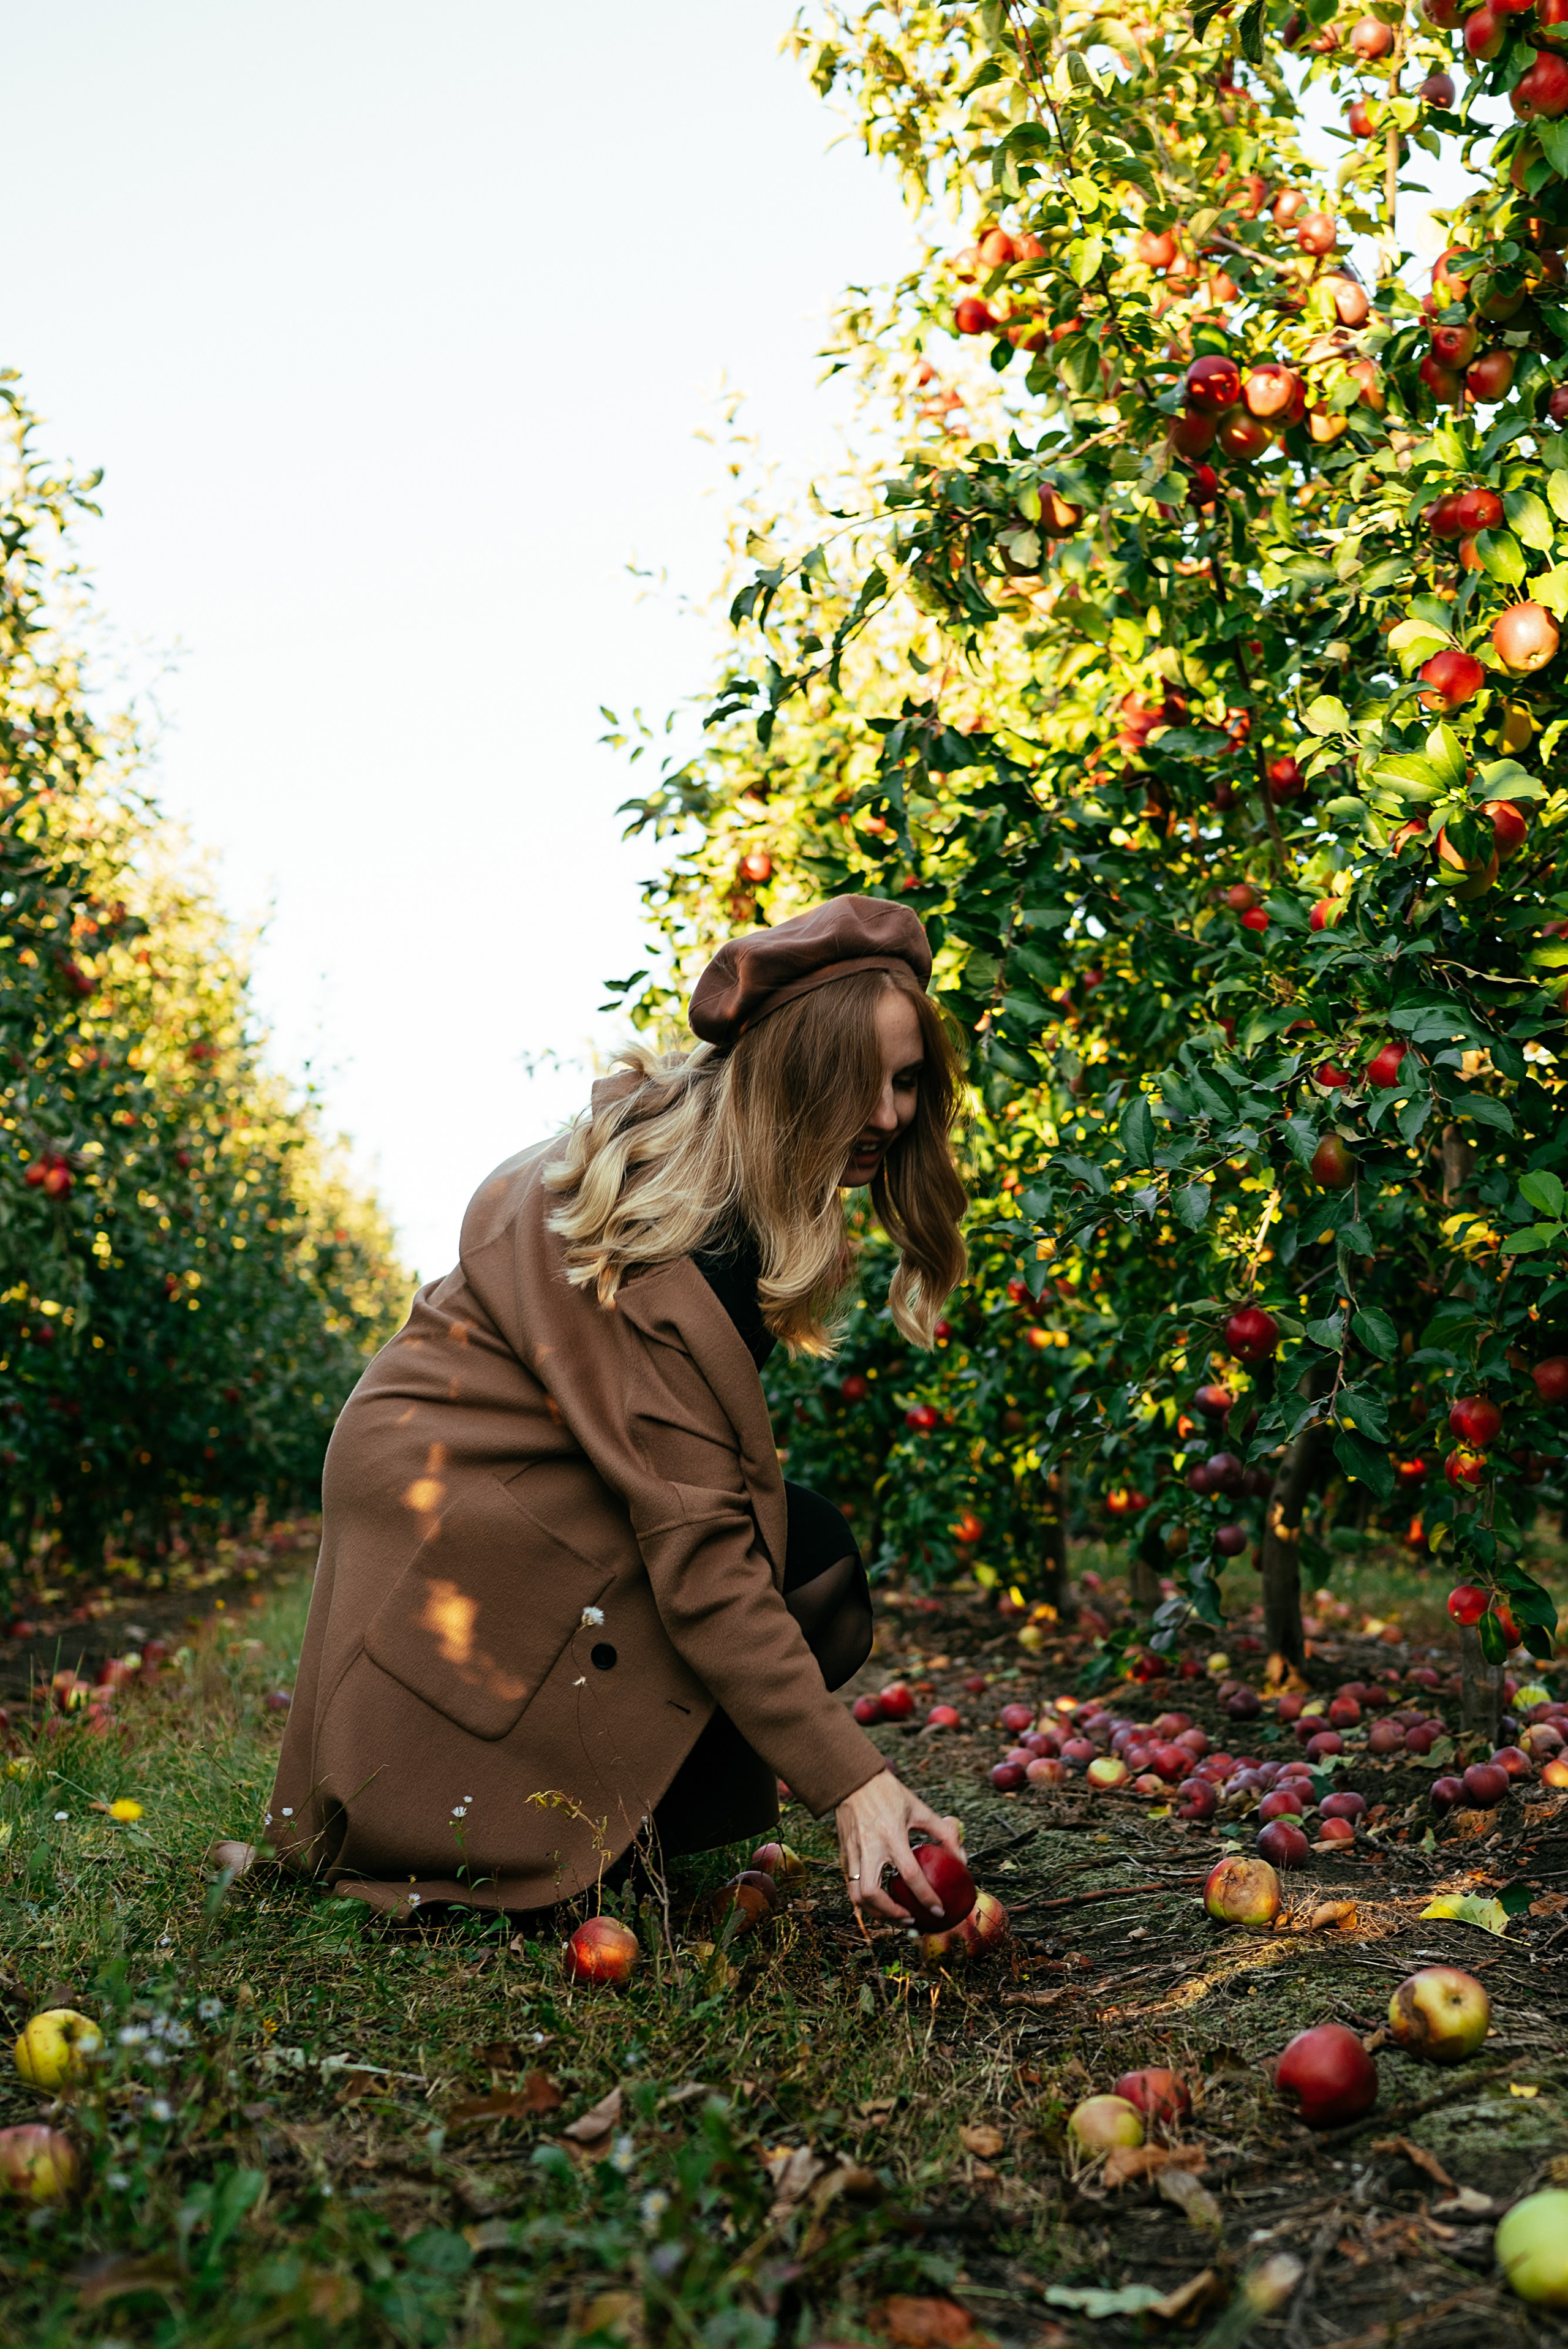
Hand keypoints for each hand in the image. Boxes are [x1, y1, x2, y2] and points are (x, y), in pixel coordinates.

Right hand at [834, 1770, 964, 1922]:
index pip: (909, 1874)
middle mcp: (869, 1846)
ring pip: (857, 1895)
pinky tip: (881, 1901)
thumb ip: (943, 1832)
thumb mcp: (919, 1808)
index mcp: (891, 1834)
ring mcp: (853, 1852)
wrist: (852, 1779)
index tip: (938, 1911)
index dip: (926, 1897)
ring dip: (876, 1912)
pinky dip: (866, 1900)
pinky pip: (851, 1885)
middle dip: (892, 1914)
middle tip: (911, 1919)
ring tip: (895, 1916)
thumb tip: (961, 1858)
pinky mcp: (843, 1854)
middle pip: (872, 1894)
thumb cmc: (888, 1792)